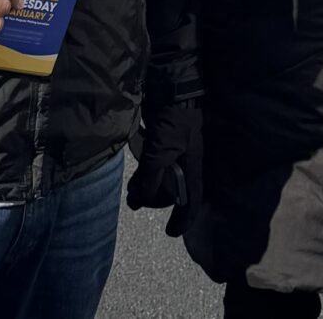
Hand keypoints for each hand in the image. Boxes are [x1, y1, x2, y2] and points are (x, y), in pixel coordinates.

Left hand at [126, 101, 202, 236]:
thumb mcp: (161, 151)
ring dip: (145, 186)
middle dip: (155, 200)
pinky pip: (154, 165)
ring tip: (130, 192)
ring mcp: (175, 154)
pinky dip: (144, 172)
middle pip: (172, 193)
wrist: (173, 89)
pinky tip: (133, 175)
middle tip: (137, 202)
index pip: (192, 202)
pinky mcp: (164, 144)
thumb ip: (152, 177)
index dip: (183, 220)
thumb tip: (142, 199)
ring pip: (161, 179)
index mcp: (192, 169)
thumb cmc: (173, 121)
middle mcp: (185, 164)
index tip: (170, 233)